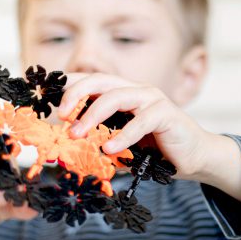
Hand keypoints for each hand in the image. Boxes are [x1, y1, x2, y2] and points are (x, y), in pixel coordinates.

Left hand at [57, 73, 219, 179]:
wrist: (195, 158)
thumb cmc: (157, 151)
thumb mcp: (121, 145)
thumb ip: (99, 142)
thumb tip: (68, 151)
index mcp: (123, 94)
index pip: (91, 82)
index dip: (68, 85)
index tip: (45, 97)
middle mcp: (136, 90)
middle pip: (100, 81)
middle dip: (75, 94)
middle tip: (60, 115)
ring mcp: (152, 99)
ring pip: (116, 97)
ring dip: (92, 115)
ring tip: (77, 135)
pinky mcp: (167, 114)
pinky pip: (141, 121)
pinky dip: (123, 136)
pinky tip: (111, 150)